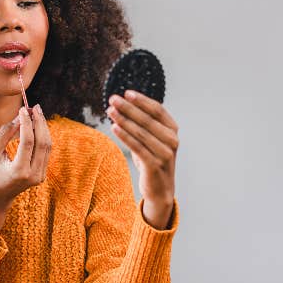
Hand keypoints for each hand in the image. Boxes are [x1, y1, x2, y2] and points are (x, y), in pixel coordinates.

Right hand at [0, 104, 51, 237]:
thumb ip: (4, 134)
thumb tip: (20, 118)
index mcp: (19, 171)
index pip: (28, 142)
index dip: (26, 123)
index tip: (23, 109)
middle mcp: (33, 175)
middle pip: (42, 143)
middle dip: (39, 122)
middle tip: (34, 107)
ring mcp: (40, 176)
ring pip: (47, 146)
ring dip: (43, 127)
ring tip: (36, 113)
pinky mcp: (43, 174)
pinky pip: (46, 151)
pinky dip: (42, 136)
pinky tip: (36, 125)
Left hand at [106, 90, 178, 228]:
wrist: (160, 189)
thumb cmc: (152, 161)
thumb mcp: (152, 140)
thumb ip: (145, 125)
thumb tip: (124, 105)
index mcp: (172, 130)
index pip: (157, 110)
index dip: (141, 100)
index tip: (126, 92)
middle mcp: (172, 140)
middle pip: (147, 119)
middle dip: (128, 107)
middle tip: (112, 99)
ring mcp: (165, 153)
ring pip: (140, 132)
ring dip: (123, 119)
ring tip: (110, 111)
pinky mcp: (154, 164)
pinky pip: (137, 147)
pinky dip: (124, 136)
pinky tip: (114, 127)